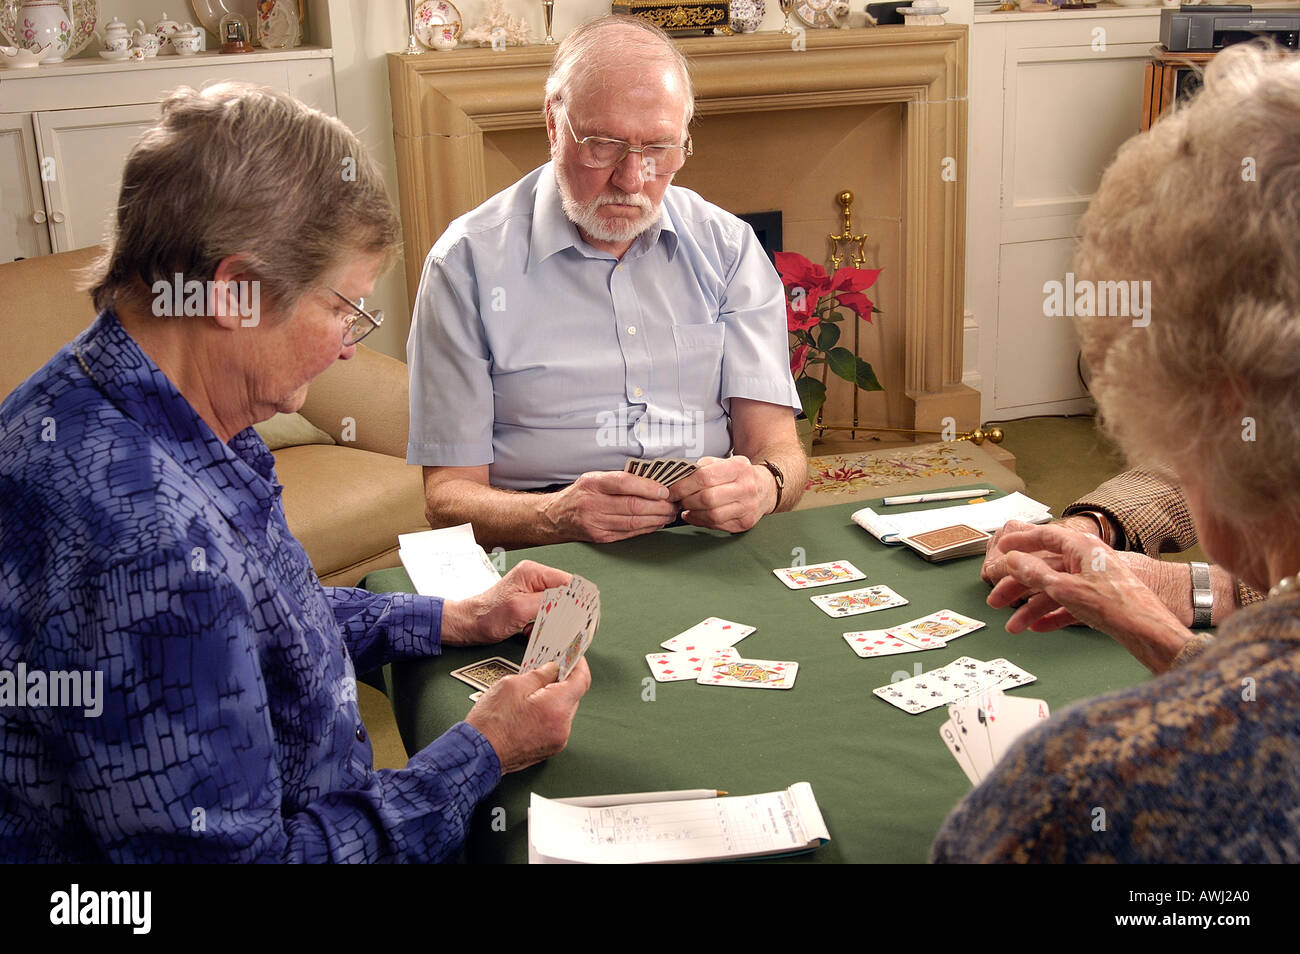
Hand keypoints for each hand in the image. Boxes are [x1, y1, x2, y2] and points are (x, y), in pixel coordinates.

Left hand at [441, 560, 570, 646]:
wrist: (467, 625)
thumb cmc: (487, 617)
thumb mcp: (520, 609)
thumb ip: (549, 602)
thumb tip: (574, 601)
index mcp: (534, 572)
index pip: (570, 582)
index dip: (579, 601)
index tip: (583, 619)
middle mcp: (535, 577)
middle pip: (566, 594)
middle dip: (563, 614)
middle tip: (556, 629)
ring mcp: (532, 589)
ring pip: (558, 606)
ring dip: (552, 621)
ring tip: (535, 629)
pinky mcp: (529, 601)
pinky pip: (547, 612)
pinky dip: (543, 624)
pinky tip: (530, 631)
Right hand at [465, 659, 590, 773]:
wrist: (477, 754)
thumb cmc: (490, 723)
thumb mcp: (512, 685)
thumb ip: (539, 674)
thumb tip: (553, 669)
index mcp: (556, 708)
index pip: (582, 680)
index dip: (578, 664)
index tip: (574, 657)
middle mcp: (562, 727)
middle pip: (574, 696)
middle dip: (563, 682)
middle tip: (548, 671)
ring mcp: (557, 741)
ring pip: (564, 711)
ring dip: (554, 699)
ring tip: (532, 693)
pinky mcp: (549, 749)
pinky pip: (556, 725)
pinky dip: (548, 715)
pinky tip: (530, 709)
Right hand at [540, 471, 677, 543]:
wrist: (556, 516)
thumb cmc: (580, 494)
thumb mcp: (594, 478)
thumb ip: (619, 479)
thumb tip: (653, 481)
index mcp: (592, 484)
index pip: (624, 484)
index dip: (648, 487)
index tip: (664, 490)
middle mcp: (592, 504)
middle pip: (632, 506)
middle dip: (659, 506)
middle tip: (673, 504)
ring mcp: (596, 523)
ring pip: (633, 522)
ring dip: (656, 519)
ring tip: (669, 514)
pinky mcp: (600, 537)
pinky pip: (629, 533)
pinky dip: (646, 528)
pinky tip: (657, 523)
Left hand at [668, 456, 773, 532]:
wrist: (765, 488)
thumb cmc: (739, 475)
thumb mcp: (724, 462)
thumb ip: (702, 468)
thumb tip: (677, 479)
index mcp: (739, 467)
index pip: (704, 477)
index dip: (683, 485)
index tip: (671, 489)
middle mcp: (746, 487)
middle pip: (707, 498)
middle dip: (686, 500)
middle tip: (677, 500)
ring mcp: (748, 507)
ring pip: (712, 515)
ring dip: (693, 513)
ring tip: (686, 507)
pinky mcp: (746, 523)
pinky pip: (717, 525)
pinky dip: (701, 521)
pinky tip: (695, 515)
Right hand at [983, 519, 1198, 626]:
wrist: (1148, 631)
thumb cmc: (1112, 604)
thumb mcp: (1064, 588)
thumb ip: (1034, 573)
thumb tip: (1011, 560)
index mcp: (1081, 547)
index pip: (1044, 537)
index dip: (1019, 543)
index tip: (1000, 549)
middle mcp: (1086, 560)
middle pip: (1044, 569)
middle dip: (1018, 587)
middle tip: (995, 600)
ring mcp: (1093, 581)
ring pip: (1054, 590)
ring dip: (1031, 608)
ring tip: (1014, 627)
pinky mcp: (1099, 601)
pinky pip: (1067, 605)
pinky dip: (1051, 616)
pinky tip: (1037, 627)